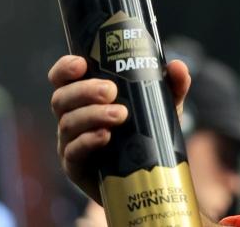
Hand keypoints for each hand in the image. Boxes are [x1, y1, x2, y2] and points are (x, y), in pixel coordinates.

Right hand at [48, 54, 191, 202]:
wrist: (146, 174)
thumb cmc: (146, 131)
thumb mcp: (161, 106)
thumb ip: (172, 85)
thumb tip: (177, 66)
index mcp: (85, 96)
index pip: (63, 78)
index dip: (65, 68)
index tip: (82, 64)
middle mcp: (72, 116)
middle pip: (62, 98)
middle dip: (84, 91)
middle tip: (112, 91)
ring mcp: (70, 141)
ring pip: (68, 123)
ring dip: (92, 115)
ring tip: (120, 115)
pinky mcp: (75, 166)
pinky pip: (73, 151)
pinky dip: (88, 141)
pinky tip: (105, 136)